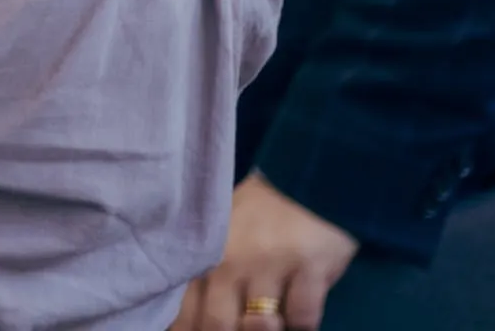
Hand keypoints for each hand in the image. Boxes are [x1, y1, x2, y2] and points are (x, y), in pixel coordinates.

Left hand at [171, 173, 359, 330]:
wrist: (307, 179)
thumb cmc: (260, 215)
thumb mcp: (222, 239)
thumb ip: (206, 277)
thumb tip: (186, 324)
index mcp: (206, 256)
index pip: (186, 311)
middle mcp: (231, 261)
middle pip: (218, 325)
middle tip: (244, 328)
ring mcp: (269, 264)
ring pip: (260, 325)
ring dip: (267, 330)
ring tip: (272, 320)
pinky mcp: (309, 267)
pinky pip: (303, 318)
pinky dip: (302, 324)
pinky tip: (301, 314)